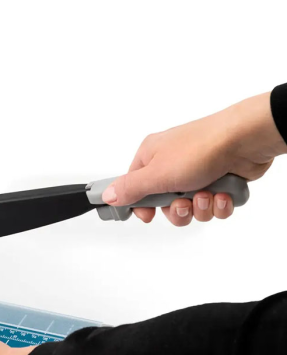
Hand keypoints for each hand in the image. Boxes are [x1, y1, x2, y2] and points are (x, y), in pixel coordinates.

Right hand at [102, 92, 286, 225]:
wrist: (246, 139)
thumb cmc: (200, 148)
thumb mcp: (156, 173)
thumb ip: (130, 188)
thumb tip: (107, 195)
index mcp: (152, 157)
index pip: (135, 188)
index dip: (141, 206)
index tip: (148, 215)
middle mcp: (173, 164)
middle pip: (164, 204)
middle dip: (177, 210)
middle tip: (183, 202)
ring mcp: (197, 172)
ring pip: (191, 208)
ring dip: (200, 208)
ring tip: (207, 194)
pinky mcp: (219, 180)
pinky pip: (213, 206)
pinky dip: (219, 204)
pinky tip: (222, 193)